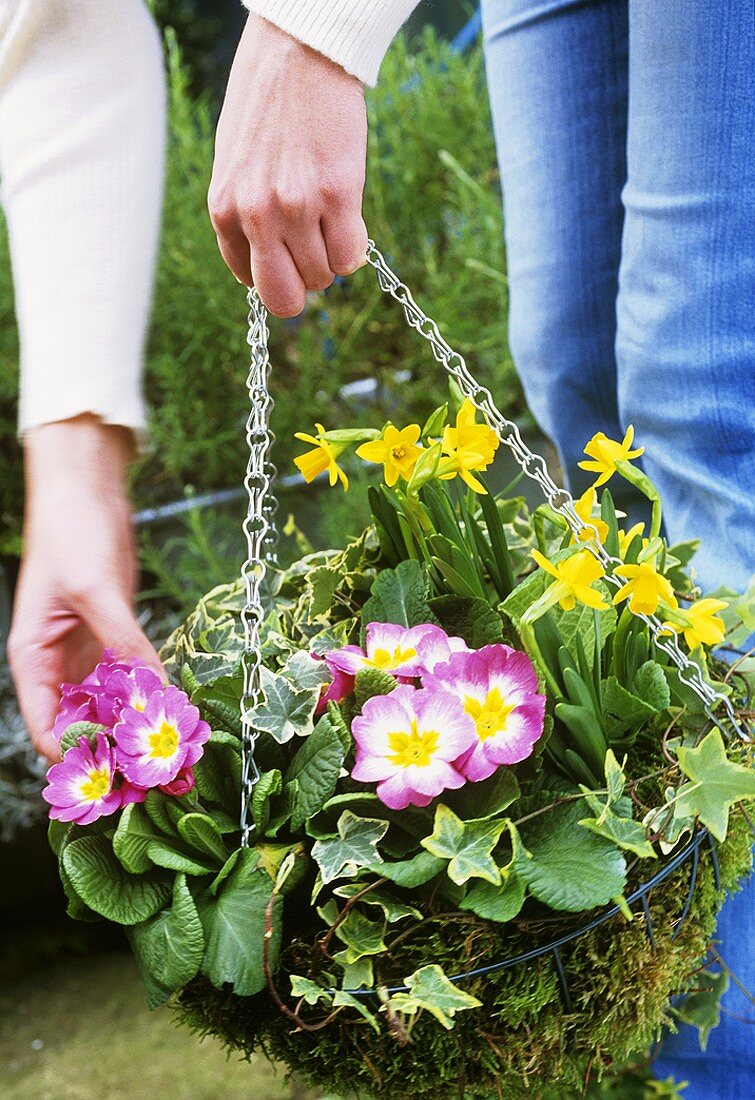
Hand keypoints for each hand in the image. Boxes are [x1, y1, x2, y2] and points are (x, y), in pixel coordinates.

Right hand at [8, 416, 162, 761]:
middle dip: (115, 748)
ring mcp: (88, 652)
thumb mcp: (95, 591)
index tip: (120, 773)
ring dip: (137, 725)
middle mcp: (57, 664)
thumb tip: (153, 690)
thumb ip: (123, 642)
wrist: (87, 489)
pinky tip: (175, 708)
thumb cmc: (71, 532)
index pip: (48, 728)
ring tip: (174, 750)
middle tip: (158, 772)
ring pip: (110, 704)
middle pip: (82, 723)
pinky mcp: (115, 636)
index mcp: (33, 659)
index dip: (80, 755)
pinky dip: (150, 693)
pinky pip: (132, 677)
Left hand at [209, 13, 368, 315]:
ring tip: (329, 215)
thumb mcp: (234, 167)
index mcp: (224, 211)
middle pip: (285, 298)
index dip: (278, 274)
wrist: (297, 54)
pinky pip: (351, 256)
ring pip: (324, 275)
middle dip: (304, 287)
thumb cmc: (266, 108)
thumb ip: (243, 216)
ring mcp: (297, 206)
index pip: (252, 283)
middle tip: (315, 257)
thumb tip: (266, 263)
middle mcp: (257, 214)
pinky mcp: (338, 193)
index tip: (290, 255)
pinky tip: (349, 215)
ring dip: (333, 256)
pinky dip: (355, 246)